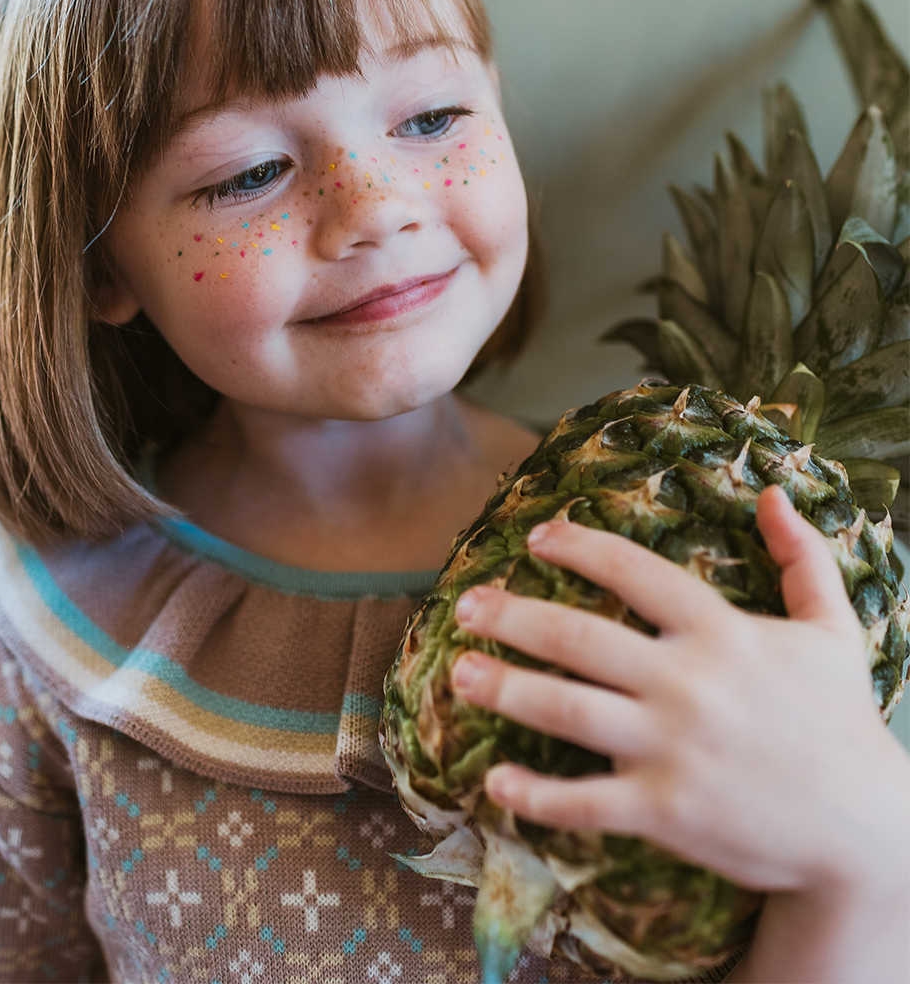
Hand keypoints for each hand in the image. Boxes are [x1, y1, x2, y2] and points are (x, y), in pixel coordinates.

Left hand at [449, 487, 908, 979]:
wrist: (865, 832)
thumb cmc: (843, 722)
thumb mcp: (834, 628)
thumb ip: (803, 556)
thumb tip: (775, 493)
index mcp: (722, 632)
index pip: (634, 571)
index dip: (579, 546)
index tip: (536, 537)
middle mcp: (688, 683)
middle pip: (577, 637)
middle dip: (512, 617)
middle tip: (465, 605)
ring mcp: (672, 749)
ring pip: (566, 711)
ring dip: (504, 689)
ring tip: (459, 673)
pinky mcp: (665, 811)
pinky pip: (584, 802)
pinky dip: (534, 795)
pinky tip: (495, 782)